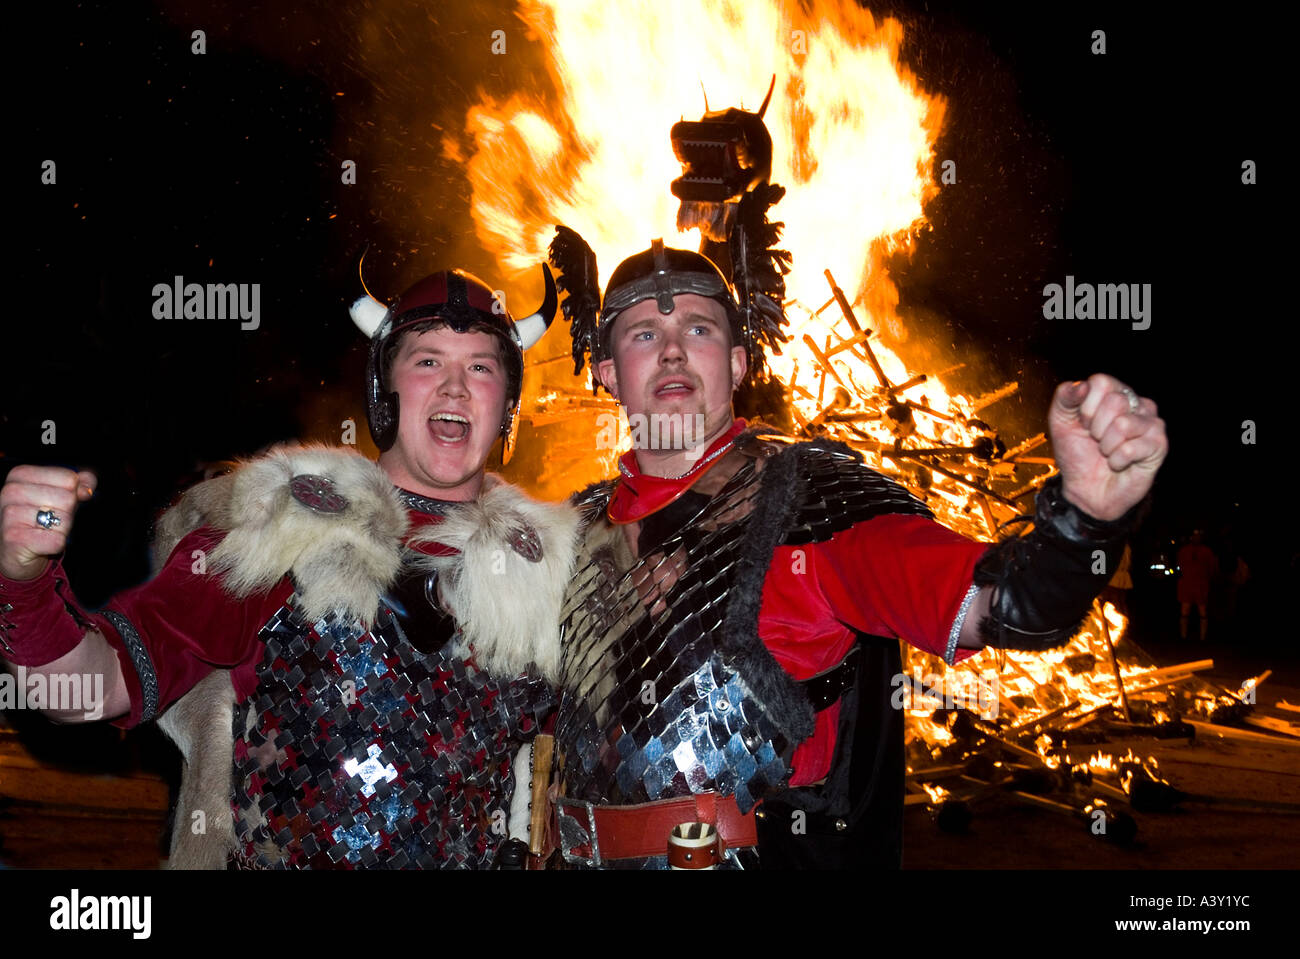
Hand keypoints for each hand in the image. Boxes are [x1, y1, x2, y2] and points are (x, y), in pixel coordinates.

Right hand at [0, 466, 96, 579]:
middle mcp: (11, 491)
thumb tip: (87, 487)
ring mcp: (10, 515)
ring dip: (62, 528)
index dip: (73, 493)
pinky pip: (58, 539)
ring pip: (64, 518)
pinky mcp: (16, 539)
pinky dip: (57, 543)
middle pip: (68, 498)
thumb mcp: (58, 495)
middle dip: (67, 512)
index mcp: (20, 475)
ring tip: (45, 530)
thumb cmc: (38, 519)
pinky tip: (41, 543)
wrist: (15, 551)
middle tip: (50, 520)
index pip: (69, 478)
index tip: (58, 502)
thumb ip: (76, 484)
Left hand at [1048, 374, 1166, 520]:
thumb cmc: (1076, 454)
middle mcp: (1136, 403)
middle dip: (1096, 427)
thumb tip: (1081, 385)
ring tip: (1107, 451)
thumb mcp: (1060, 422)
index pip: (1101, 381)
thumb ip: (1065, 397)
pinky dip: (1116, 461)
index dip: (1085, 406)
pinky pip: (1130, 448)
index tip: (1083, 423)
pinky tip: (1118, 463)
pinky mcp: (1159, 445)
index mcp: (1113, 392)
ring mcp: (1151, 423)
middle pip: (1115, 401)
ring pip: (1124, 424)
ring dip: (1106, 445)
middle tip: (1096, 440)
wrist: (1085, 489)